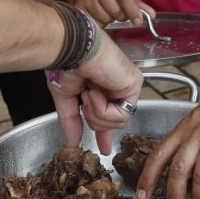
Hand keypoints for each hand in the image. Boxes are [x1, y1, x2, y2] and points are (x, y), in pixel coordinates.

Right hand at [47, 33, 142, 151]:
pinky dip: (102, 108)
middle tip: (84, 98)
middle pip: (112, 122)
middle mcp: (116, 86)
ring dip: (96, 112)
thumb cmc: (65, 63)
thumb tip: (71, 142)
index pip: (108, 116)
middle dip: (95, 120)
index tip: (104, 149)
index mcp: (101, 88)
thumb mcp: (65, 97)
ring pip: (116, 123)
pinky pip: (120, 115)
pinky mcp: (134, 84)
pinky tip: (95, 92)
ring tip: (88, 92)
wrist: (71, 49)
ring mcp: (127, 85)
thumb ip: (71, 120)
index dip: (105, 133)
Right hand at [70, 0, 148, 23]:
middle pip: (117, 11)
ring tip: (106, 11)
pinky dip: (100, 23)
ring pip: (107, 19)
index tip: (138, 21)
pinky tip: (98, 14)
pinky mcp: (78, 7)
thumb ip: (136, 1)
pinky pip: (96, 23)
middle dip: (122, 16)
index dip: (133, 11)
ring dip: (110, 19)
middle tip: (118, 11)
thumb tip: (151, 14)